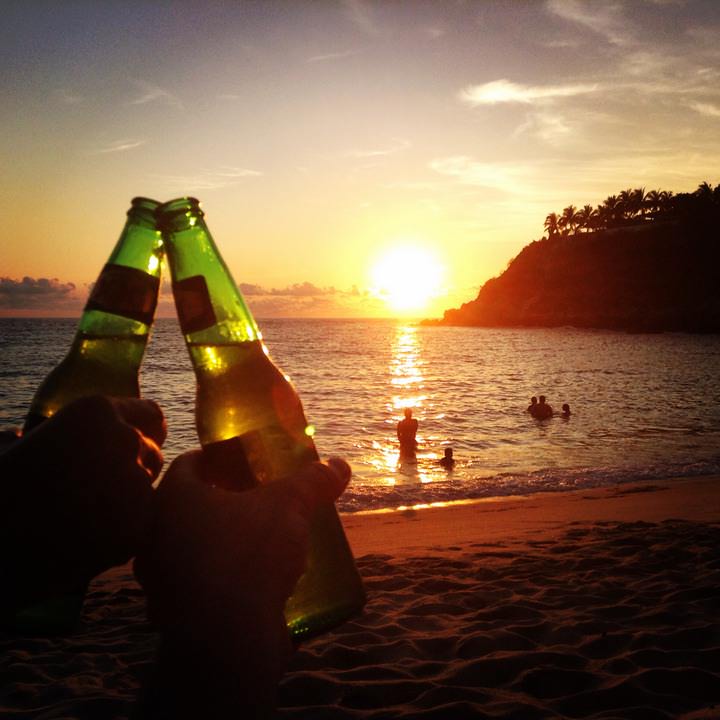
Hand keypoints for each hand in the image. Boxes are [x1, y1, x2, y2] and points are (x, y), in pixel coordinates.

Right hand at [0, 395, 164, 608]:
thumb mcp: (9, 450)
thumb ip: (34, 436)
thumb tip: (19, 438)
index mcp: (97, 412)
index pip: (148, 415)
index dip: (142, 431)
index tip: (137, 445)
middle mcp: (125, 440)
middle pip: (151, 453)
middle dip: (133, 468)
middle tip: (101, 491)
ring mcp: (136, 484)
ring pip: (147, 492)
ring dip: (128, 502)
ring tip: (83, 518)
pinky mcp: (139, 527)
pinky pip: (140, 527)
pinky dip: (121, 535)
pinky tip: (85, 543)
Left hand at [134, 451, 350, 718]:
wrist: (228, 642)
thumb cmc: (249, 555)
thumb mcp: (289, 506)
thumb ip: (312, 482)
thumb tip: (340, 465)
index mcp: (172, 499)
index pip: (190, 464)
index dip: (219, 458)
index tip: (245, 461)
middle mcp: (157, 536)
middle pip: (192, 507)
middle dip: (226, 502)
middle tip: (260, 500)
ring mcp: (162, 579)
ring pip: (196, 547)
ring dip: (225, 542)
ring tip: (264, 541)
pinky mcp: (176, 615)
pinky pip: (202, 585)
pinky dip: (225, 579)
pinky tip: (258, 582)